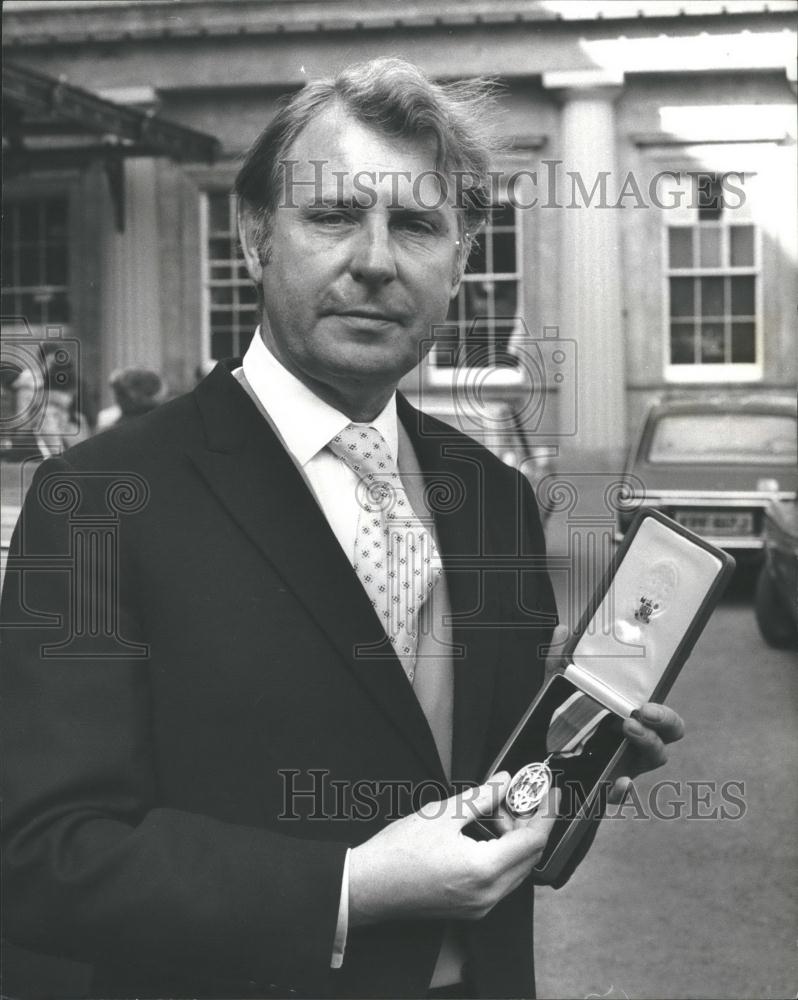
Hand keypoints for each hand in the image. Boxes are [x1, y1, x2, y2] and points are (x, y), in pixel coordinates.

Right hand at [348, 774, 558, 925]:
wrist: (367, 887)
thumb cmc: (397, 852)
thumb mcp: (443, 813)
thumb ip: (481, 796)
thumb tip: (505, 781)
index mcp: (484, 870)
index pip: (533, 840)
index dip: (545, 812)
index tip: (550, 791)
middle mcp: (488, 895)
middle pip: (528, 856)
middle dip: (527, 822)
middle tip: (514, 794)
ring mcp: (480, 906)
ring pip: (515, 869)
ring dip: (512, 838)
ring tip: (491, 810)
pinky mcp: (470, 908)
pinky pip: (500, 880)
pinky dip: (501, 854)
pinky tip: (484, 833)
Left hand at [544, 625, 685, 805]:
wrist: (545, 768)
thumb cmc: (565, 724)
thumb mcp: (558, 693)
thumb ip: (560, 663)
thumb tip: (563, 628)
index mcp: (631, 720)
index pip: (663, 718)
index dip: (664, 714)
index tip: (646, 706)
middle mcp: (635, 744)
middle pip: (669, 737)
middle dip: (664, 724)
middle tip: (639, 715)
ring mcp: (625, 766)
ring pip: (655, 759)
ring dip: (648, 744)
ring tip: (627, 730)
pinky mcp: (608, 787)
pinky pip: (621, 794)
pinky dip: (621, 790)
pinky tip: (615, 782)